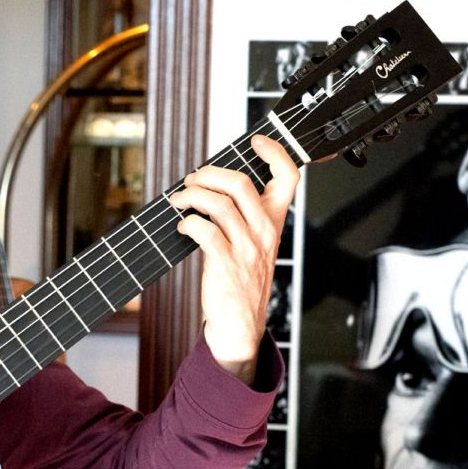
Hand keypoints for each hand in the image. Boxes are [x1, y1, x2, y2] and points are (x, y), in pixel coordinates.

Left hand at [169, 134, 298, 382]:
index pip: (288, 178)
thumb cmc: (242, 282)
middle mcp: (264, 232)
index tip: (256, 141)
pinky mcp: (226, 264)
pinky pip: (205, 231)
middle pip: (241, 183)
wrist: (240, 327)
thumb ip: (243, 216)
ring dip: (192, 195)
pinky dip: (188, 222)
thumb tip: (211, 185)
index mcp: (275, 222)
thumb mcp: (254, 245)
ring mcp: (246, 249)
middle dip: (209, 174)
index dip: (275, 152)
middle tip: (192, 180)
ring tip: (179, 200)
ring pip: (219, 204)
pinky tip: (183, 225)